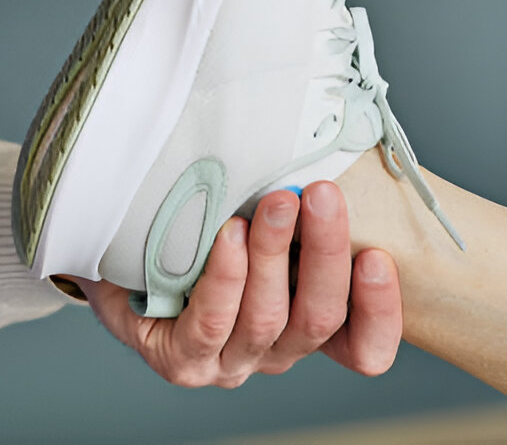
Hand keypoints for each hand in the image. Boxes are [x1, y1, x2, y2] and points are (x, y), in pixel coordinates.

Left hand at [71, 181, 402, 387]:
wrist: (126, 252)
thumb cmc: (208, 231)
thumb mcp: (268, 218)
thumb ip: (306, 205)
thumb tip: (340, 145)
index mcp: (309, 323)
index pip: (365, 346)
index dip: (380, 311)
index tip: (379, 257)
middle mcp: (277, 350)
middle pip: (319, 319)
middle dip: (326, 252)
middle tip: (322, 195)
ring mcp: (229, 361)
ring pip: (267, 318)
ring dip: (274, 254)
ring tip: (276, 202)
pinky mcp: (183, 360)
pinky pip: (210, 323)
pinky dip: (225, 277)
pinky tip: (229, 236)